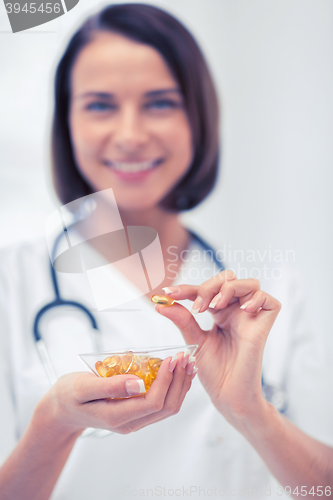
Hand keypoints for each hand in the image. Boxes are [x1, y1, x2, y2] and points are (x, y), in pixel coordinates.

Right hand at [33, 353, 193, 436]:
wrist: (62, 410)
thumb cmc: (68, 395)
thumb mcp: (82, 386)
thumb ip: (109, 385)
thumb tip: (137, 383)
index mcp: (117, 416)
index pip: (153, 403)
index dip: (167, 381)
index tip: (172, 359)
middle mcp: (130, 422)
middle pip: (167, 407)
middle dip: (180, 382)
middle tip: (185, 357)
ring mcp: (134, 420)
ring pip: (168, 407)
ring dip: (180, 385)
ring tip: (186, 363)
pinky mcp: (136, 413)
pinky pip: (161, 403)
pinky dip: (173, 387)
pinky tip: (176, 371)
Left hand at [155, 271, 280, 427]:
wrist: (227, 395)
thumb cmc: (213, 372)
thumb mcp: (194, 341)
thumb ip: (182, 319)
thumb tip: (162, 303)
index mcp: (219, 312)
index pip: (205, 290)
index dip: (187, 288)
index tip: (168, 293)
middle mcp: (236, 311)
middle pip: (228, 279)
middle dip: (209, 286)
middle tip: (197, 306)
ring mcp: (251, 318)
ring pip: (250, 284)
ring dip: (229, 289)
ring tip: (215, 305)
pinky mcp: (264, 327)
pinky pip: (270, 302)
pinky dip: (257, 298)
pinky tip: (242, 310)